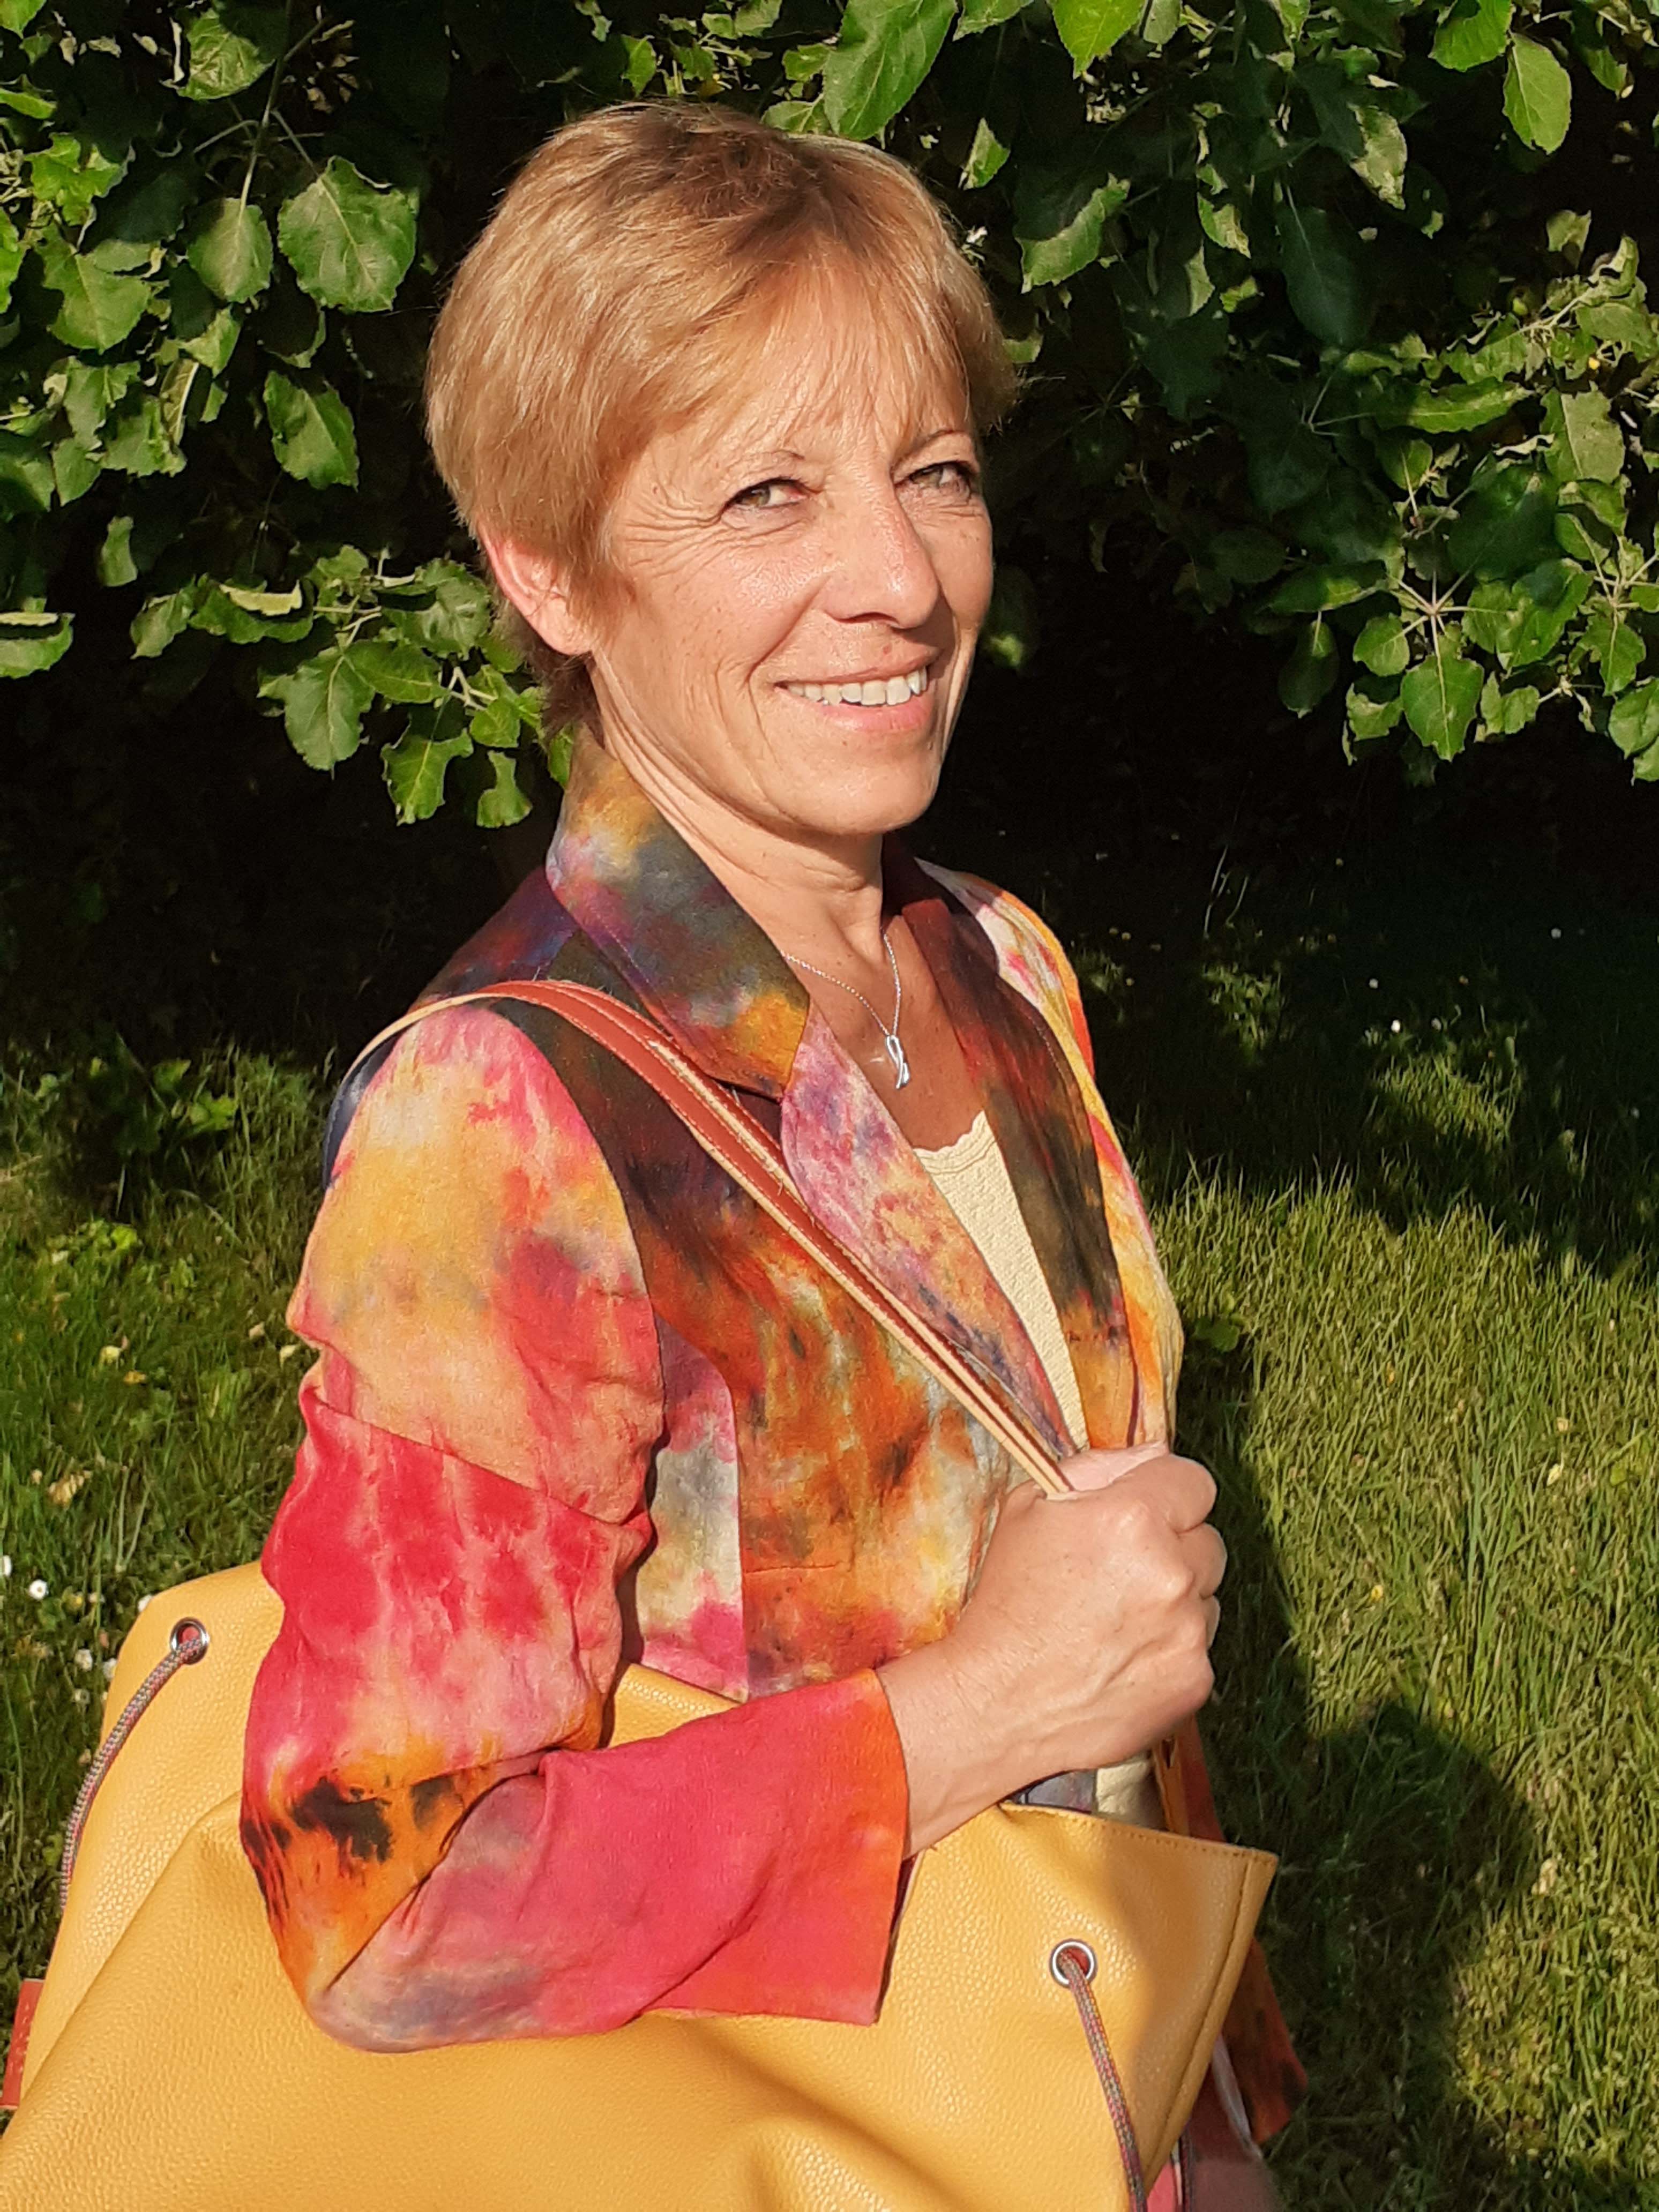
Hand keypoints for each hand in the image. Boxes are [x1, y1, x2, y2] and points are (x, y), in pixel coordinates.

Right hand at [877, 1444, 1224, 1852]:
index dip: (1167, 1493)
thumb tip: (1154, 1455)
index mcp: (1132, 1517)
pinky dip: (1172, 1648)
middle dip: (1174, 1546)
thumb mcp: (1029, 1509)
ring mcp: (1189, 1630)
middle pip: (1207, 1537)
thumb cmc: (1008, 1602)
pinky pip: (1202, 1646)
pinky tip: (1125, 1656)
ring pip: (1208, 1593)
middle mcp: (1171, 1571)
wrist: (999, 1703)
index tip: (1146, 1512)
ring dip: (1176, 1599)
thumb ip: (1098, 1468)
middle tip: (1122, 1572)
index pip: (1193, 1480)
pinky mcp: (1196, 1680)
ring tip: (1118, 1619)